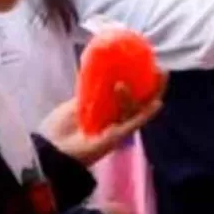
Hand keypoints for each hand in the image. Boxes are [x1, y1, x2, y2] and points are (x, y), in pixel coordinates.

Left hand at [39, 73, 166, 165]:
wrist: (52, 148)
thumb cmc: (58, 128)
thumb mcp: (74, 103)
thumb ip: (89, 92)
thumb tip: (100, 73)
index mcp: (105, 109)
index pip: (127, 93)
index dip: (139, 80)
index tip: (148, 65)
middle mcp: (115, 117)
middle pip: (139, 100)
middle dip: (153, 87)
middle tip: (162, 72)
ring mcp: (117, 127)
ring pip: (136, 109)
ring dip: (134, 95)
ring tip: (124, 85)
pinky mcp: (117, 137)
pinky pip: (134, 123)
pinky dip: (146, 114)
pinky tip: (157, 104)